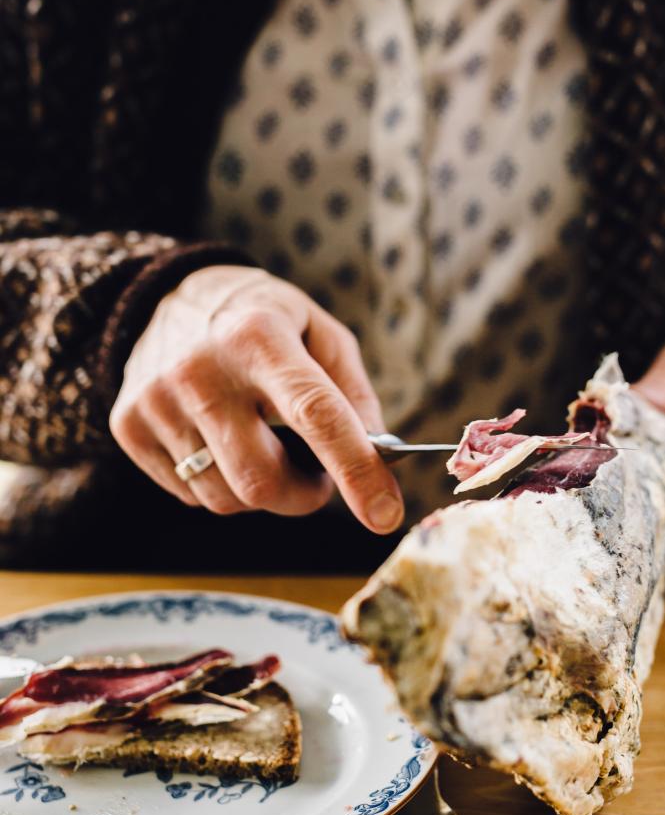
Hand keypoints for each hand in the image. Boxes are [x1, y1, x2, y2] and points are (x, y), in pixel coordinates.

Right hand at [110, 266, 403, 531]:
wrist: (165, 298)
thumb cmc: (262, 323)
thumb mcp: (320, 333)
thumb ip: (354, 394)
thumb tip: (376, 459)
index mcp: (259, 337)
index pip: (315, 414)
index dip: (354, 470)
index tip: (385, 516)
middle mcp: (201, 370)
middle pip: (262, 480)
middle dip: (304, 496)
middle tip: (317, 476)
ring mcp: (157, 401)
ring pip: (226, 498)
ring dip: (263, 493)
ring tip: (265, 450)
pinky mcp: (129, 426)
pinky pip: (192, 495)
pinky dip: (221, 485)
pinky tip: (223, 445)